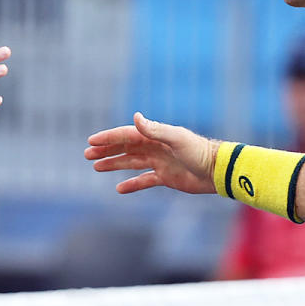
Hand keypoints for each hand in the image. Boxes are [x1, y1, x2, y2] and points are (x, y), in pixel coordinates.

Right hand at [85, 112, 217, 194]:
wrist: (217, 171)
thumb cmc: (199, 152)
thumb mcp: (176, 138)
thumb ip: (155, 129)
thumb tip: (135, 117)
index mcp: (155, 136)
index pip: (126, 135)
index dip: (108, 138)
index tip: (91, 141)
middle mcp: (155, 147)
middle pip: (125, 148)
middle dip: (106, 150)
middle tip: (87, 155)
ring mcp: (160, 162)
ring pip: (131, 162)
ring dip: (114, 164)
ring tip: (96, 167)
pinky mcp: (166, 177)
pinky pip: (144, 180)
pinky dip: (132, 184)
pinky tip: (119, 189)